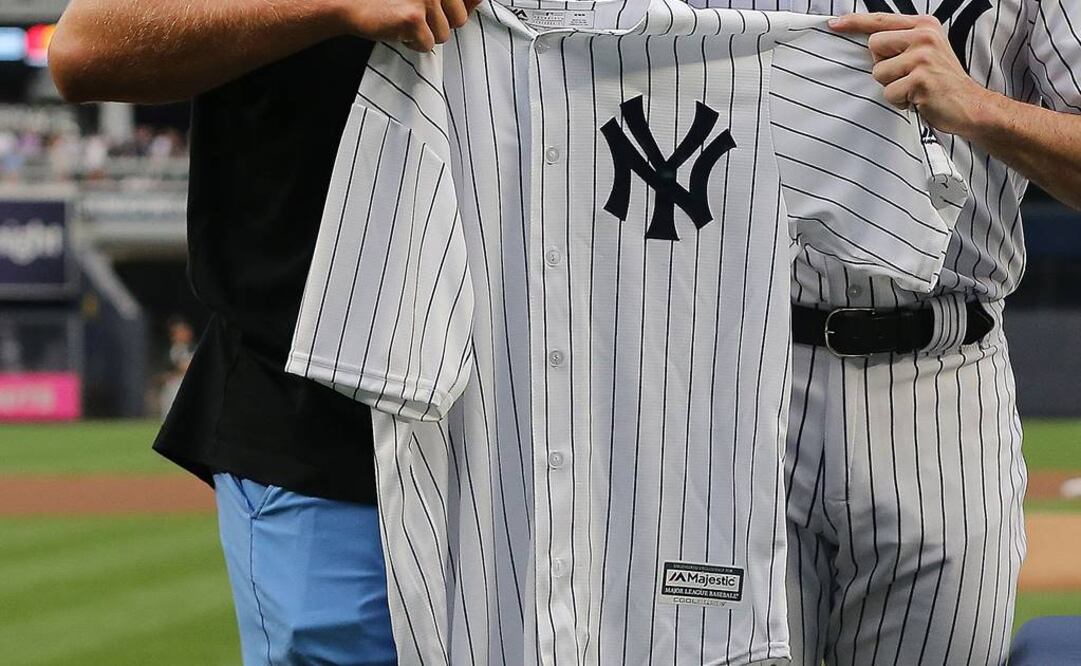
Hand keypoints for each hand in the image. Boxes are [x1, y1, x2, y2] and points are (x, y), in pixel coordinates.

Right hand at [339, 0, 482, 51]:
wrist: (352, 4)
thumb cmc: (387, 0)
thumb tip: (478, 1)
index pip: (468, 1)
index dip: (458, 9)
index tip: (441, 12)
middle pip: (459, 20)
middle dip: (440, 24)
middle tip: (418, 15)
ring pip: (444, 34)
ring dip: (425, 34)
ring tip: (406, 20)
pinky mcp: (414, 18)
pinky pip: (427, 44)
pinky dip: (413, 43)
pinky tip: (400, 29)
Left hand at [829, 13, 997, 136]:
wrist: (970, 105)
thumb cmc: (941, 82)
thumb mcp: (925, 52)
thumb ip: (901, 43)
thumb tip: (868, 43)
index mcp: (924, 26)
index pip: (881, 20)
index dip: (855, 22)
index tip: (834, 24)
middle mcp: (924, 36)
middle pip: (873, 46)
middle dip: (882, 66)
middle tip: (906, 76)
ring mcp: (923, 56)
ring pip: (878, 72)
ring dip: (891, 86)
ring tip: (913, 88)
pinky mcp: (920, 78)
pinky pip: (888, 92)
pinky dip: (898, 101)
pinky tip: (917, 99)